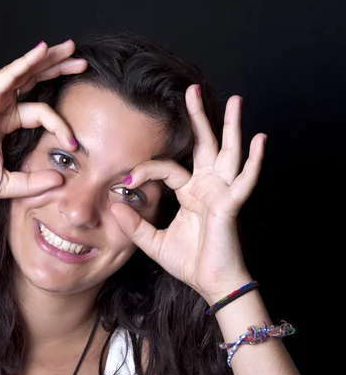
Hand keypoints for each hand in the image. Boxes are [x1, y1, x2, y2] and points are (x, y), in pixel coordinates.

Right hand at [0, 40, 86, 197]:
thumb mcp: (9, 183)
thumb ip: (34, 182)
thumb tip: (60, 181)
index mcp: (6, 121)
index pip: (41, 113)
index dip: (60, 125)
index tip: (73, 144)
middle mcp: (1, 106)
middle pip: (34, 80)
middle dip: (57, 69)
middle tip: (81, 63)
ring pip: (25, 72)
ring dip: (48, 58)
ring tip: (70, 49)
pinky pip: (9, 75)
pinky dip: (26, 62)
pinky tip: (43, 51)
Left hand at [110, 84, 265, 301]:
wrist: (211, 283)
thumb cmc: (189, 261)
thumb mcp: (153, 242)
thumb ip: (134, 224)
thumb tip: (114, 204)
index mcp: (190, 192)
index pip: (166, 168)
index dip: (144, 170)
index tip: (124, 181)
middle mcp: (207, 187)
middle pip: (203, 145)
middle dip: (198, 118)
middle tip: (192, 91)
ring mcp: (221, 193)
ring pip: (227, 152)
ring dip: (231, 126)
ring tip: (235, 100)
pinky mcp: (231, 204)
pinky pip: (244, 181)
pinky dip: (253, 161)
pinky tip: (259, 140)